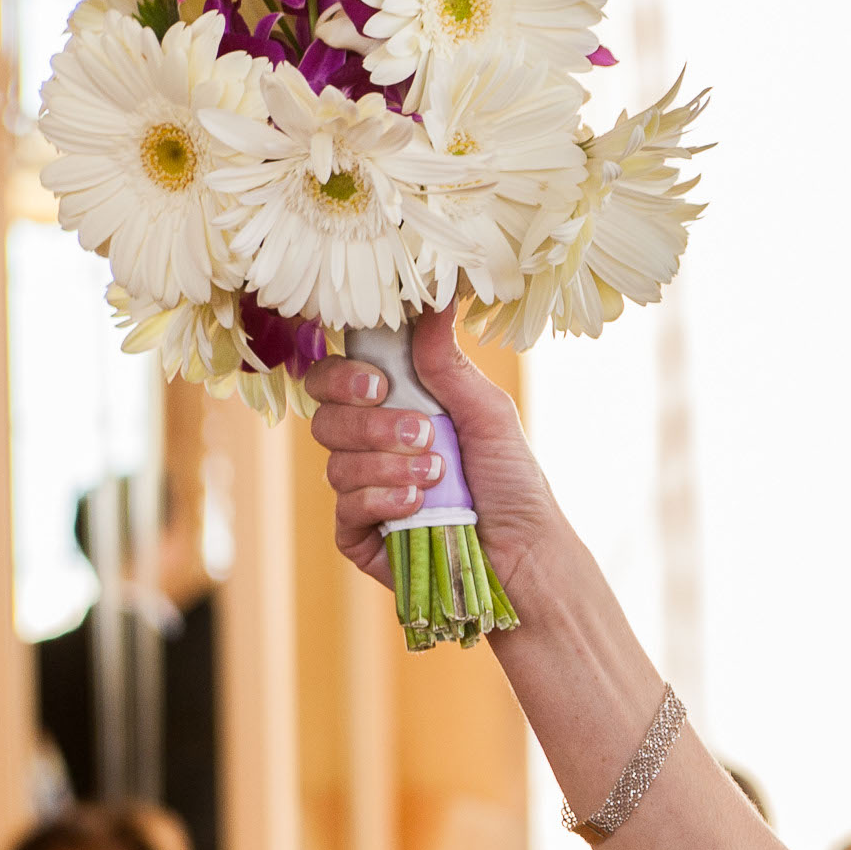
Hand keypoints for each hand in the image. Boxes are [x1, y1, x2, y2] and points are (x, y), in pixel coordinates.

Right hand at [302, 299, 565, 599]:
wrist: (525, 549)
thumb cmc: (510, 479)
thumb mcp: (487, 413)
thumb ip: (449, 364)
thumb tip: (434, 300)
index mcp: (391, 409)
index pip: (333, 380)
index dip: (342, 377)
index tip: (378, 385)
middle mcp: (369, 447)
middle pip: (325, 419)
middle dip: (372, 424)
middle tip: (424, 434)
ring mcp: (361, 492)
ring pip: (336, 465)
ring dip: (388, 466)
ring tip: (438, 473)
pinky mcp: (360, 535)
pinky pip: (345, 510)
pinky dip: (382, 501)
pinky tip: (417, 505)